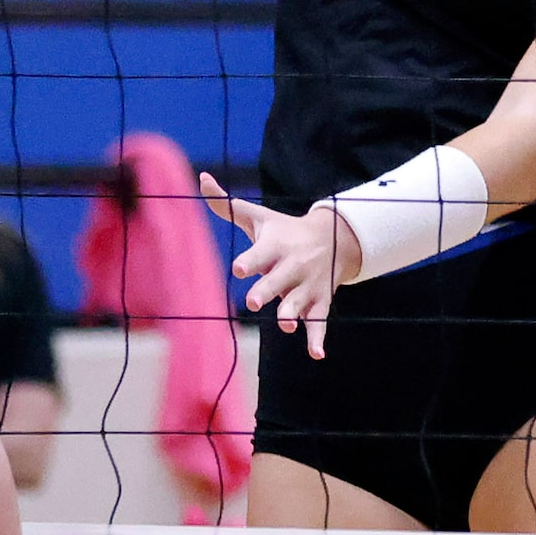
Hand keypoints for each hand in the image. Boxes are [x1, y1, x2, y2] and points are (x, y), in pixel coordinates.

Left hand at [199, 172, 361, 359]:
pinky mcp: (319, 302)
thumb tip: (201, 178)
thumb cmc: (283, 230)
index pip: (261, 253)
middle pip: (278, 281)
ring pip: (299, 302)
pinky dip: (318, 339)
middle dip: (267, 290)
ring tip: (286, 325)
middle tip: (255, 302)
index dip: (250, 261)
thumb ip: (227, 204)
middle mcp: (291, 266)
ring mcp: (307, 285)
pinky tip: (317, 355)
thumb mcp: (258, 217)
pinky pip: (319, 322)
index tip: (239, 268)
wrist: (334, 238)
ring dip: (293, 314)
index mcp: (275, 245)